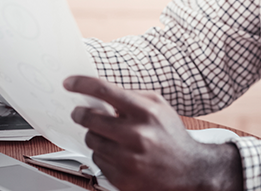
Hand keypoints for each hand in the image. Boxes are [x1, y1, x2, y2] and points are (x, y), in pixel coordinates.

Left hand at [64, 76, 243, 190]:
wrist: (190, 171)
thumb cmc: (172, 136)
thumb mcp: (159, 107)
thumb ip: (131, 95)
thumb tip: (99, 91)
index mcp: (146, 113)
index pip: (104, 91)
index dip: (81, 84)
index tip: (69, 83)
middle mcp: (136, 136)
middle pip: (89, 118)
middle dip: (80, 113)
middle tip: (80, 112)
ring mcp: (128, 159)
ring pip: (91, 140)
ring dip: (95, 135)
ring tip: (111, 136)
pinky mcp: (122, 178)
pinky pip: (97, 160)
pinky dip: (103, 154)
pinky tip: (118, 153)